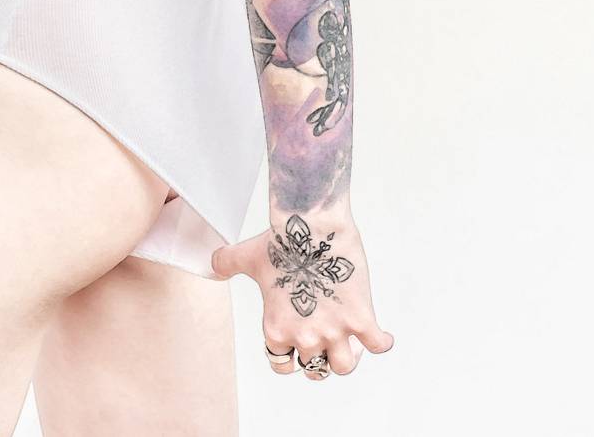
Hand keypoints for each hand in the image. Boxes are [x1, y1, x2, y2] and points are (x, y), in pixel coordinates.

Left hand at [210, 210, 393, 377]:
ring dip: (347, 357)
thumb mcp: (246, 256)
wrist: (310, 224)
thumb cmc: (280, 240)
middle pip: (314, 369)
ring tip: (350, 342)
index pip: (281, 364)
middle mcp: (304, 337)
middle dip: (319, 355)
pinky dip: (380, 341)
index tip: (298, 344)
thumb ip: (226, 263)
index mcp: (276, 330)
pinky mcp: (360, 318)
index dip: (289, 356)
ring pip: (343, 367)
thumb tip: (213, 263)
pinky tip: (378, 333)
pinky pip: (376, 345)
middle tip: (324, 336)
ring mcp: (334, 331)